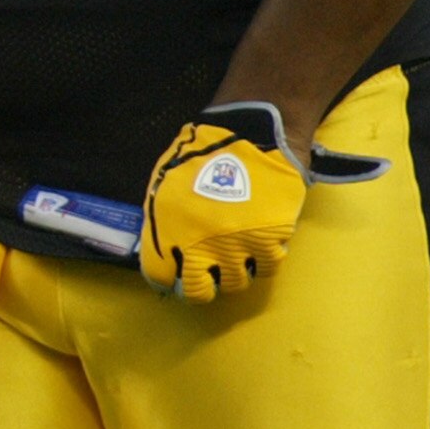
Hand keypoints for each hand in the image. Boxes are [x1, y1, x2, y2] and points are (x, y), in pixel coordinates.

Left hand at [139, 100, 383, 300]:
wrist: (251, 136)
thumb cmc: (200, 154)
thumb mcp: (164, 184)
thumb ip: (160, 220)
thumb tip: (160, 250)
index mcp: (167, 229)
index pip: (158, 275)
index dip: (165, 278)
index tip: (173, 276)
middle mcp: (200, 245)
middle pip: (198, 291)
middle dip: (200, 288)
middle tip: (207, 276)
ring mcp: (237, 246)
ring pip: (236, 283)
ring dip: (234, 272)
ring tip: (235, 254)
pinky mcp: (271, 241)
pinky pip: (268, 268)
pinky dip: (263, 259)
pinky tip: (259, 242)